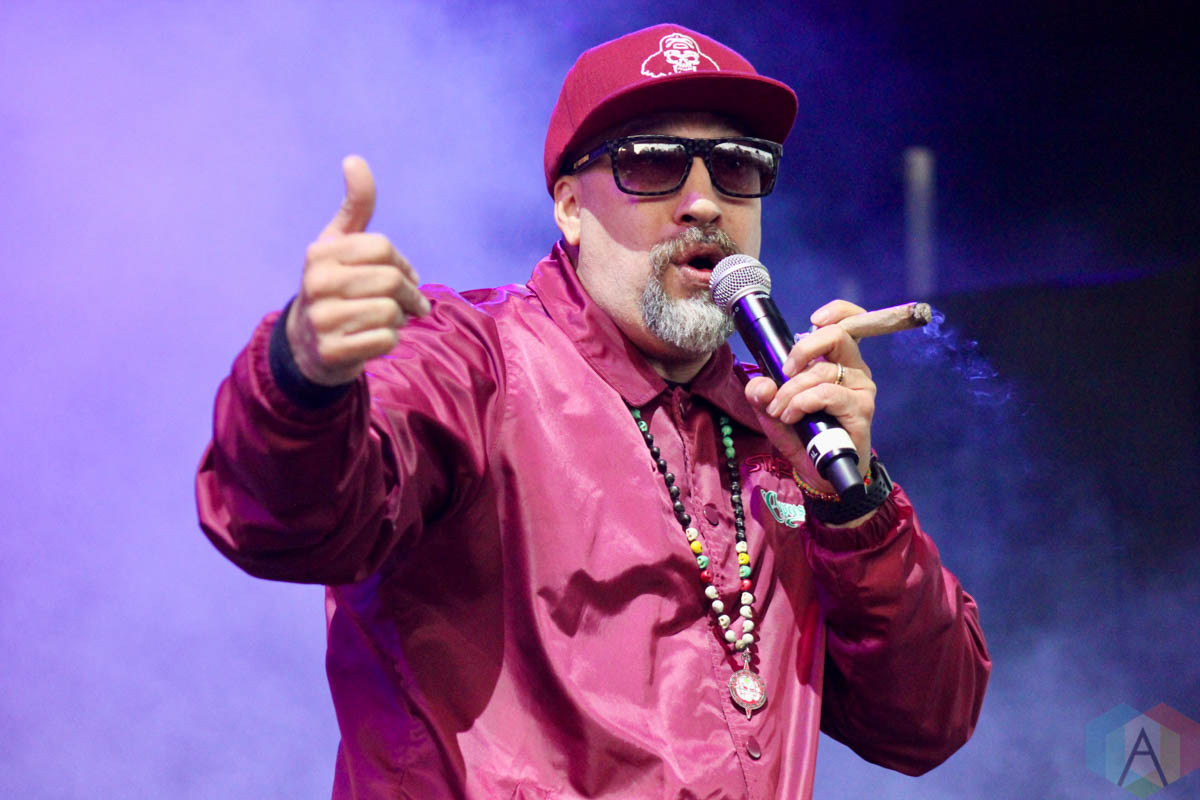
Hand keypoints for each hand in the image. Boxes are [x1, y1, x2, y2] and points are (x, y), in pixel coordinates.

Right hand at [286, 155, 429, 385]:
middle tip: (411, 305)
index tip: (407, 277)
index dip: (404, 264)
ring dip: (399, 320)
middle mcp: (315, 283)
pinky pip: (386, 340)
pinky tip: (374, 340)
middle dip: (410, 295)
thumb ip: (356, 206)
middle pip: (391, 281)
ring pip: (391, 312)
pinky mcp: (331, 352)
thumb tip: (354, 159)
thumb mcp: (340, 244)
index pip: (383, 248)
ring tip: (388, 321)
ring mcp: (321, 320)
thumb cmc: (335, 287)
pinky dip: (390, 341)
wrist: (308, 347)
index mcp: (320, 253)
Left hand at [744, 299, 875, 490]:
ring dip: (791, 391)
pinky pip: (827, 394)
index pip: (849, 322)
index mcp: (839, 361)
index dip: (837, 311)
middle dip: (803, 350)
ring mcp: (861, 390)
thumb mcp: (773, 411)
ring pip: (822, 372)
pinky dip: (801, 402)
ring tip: (779, 411)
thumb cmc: (804, 435)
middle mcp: (855, 370)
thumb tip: (759, 384)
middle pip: (838, 336)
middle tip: (784, 374)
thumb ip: (762, 394)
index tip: (814, 318)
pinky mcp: (862, 410)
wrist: (822, 473)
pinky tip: (791, 417)